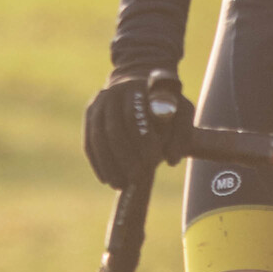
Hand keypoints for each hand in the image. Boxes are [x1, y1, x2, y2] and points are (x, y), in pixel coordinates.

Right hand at [83, 69, 193, 188]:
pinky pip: (89, 141)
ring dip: (108, 164)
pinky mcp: (90, 114)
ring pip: (98, 137)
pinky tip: (106, 178)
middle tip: (135, 179)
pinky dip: (97, 162)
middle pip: (114, 129)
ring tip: (120, 185)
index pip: (135, 117)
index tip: (153, 163)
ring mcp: (99, 102)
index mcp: (139, 88)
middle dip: (124, 158)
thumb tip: (172, 160)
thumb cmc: (166, 104)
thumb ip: (183, 134)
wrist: (141, 86)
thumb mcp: (182, 112)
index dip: (142, 142)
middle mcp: (114, 92)